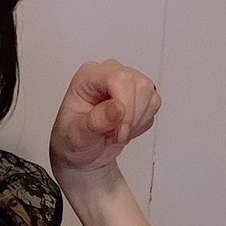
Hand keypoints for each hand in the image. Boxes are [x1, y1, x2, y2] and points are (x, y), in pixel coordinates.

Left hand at [49, 59, 159, 173]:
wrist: (81, 151)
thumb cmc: (72, 139)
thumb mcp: (76, 135)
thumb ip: (95, 121)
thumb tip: (118, 108)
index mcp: (88, 76)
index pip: (118, 78)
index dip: (125, 104)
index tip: (119, 130)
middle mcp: (109, 74)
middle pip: (139, 85)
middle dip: (132, 117)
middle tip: (116, 135)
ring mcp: (127, 82)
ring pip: (149, 95)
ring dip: (137, 121)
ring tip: (116, 132)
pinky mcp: (140, 94)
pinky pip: (153, 106)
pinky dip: (142, 124)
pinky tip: (125, 129)